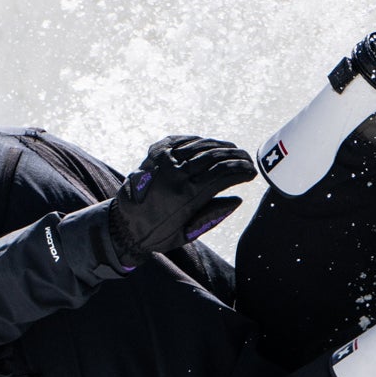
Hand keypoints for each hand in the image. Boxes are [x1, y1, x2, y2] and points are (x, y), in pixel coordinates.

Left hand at [107, 134, 256, 267]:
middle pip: (214, 156)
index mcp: (186, 196)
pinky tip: (210, 144)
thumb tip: (239, 198)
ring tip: (233, 150)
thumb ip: (214, 214)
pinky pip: (182, 141)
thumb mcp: (190, 233)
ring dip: (219, 146)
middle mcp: (175, 174)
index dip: (241, 170)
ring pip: (200, 146)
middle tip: (247, 159)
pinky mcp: (155, 153)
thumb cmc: (159, 235)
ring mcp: (163, 161)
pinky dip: (199, 141)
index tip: (252, 172)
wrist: (123, 226)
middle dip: (235, 156)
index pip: (223, 174)